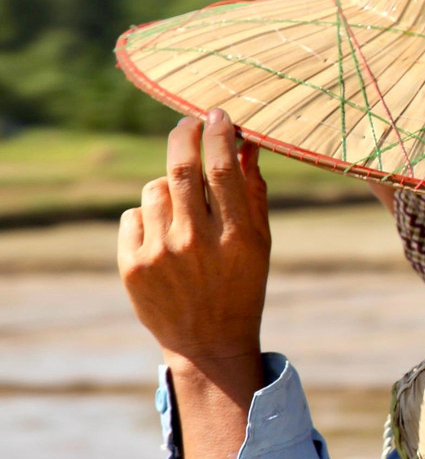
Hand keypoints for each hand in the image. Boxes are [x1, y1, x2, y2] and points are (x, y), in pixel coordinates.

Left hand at [118, 110, 270, 369]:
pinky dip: (147, 217)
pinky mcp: (132, 265)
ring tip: (181, 211)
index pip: (222, 168)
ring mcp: (160, 254)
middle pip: (181, 168)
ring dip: (168, 187)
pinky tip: (163, 238)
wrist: (207, 343)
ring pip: (154, 189)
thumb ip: (253, 193)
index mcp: (236, 237)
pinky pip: (133, 215)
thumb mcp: (259, 243)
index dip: (219, 133)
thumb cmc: (241, 286)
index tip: (218, 114)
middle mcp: (196, 242)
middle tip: (188, 123)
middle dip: (184, 136)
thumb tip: (247, 145)